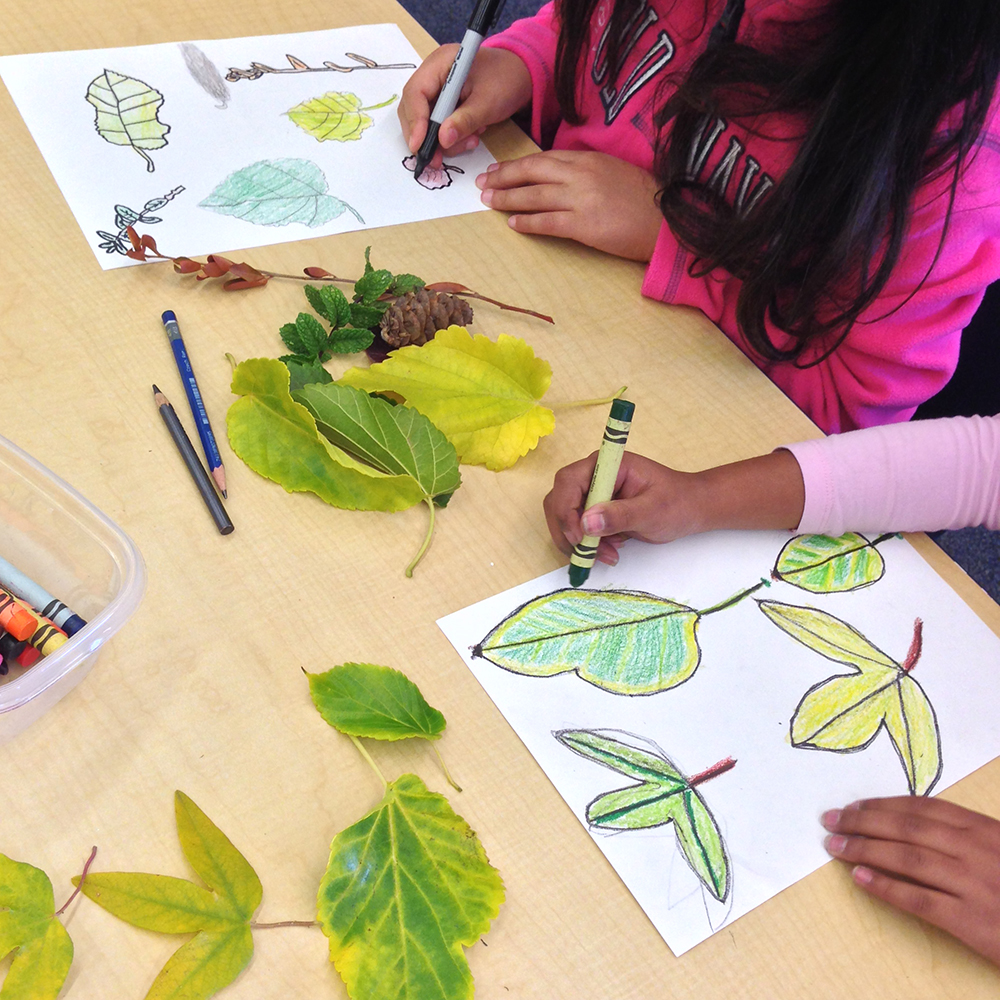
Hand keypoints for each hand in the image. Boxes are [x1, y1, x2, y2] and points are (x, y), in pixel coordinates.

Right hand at [399, 46, 531, 166]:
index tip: (419, 146)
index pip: (416, 92)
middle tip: (436, 160)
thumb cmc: (507, 80)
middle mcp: (433, 74)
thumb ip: (465, 120)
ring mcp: (437, 89)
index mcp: (441, 62)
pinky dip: (450, 137)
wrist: (521, 76)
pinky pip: (437, 125)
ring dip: (442, 140)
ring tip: (470, 141)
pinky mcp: (443, 103)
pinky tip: (469, 137)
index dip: (415, 121)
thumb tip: (442, 139)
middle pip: (413, 108)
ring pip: (424, 121)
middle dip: (424, 136)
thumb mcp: (488, 102)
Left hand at [476, 151, 662, 260]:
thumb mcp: (614, 173)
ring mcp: (581, 199)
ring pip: (535, 196)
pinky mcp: (584, 224)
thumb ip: (587, 173)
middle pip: (533, 171)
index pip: (545, 158)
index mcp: (588, 159)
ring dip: (508, 199)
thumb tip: (560, 179)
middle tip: (483, 183)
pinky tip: (513, 224)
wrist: (666, 220)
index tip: (499, 169)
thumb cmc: (644, 200)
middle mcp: (581, 174)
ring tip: (489, 203)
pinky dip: (528, 222)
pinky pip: (548, 222)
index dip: (518, 165)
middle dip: (504, 177)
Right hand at [543, 452, 705, 565]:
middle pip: (558, 500)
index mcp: (606, 465)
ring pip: (565, 519)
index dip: (566, 510)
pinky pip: (577, 530)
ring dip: (578, 542)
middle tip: (587, 552)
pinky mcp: (595, 512)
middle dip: (568, 530)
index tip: (580, 537)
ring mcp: (593, 494)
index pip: (568, 482)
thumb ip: (620, 515)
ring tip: (607, 555)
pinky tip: (609, 552)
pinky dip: (587, 546)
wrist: (689, 510)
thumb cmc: (677, 502)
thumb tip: (586, 524)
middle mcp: (593, 476)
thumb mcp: (651, 510)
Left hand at [823, 796, 999, 965]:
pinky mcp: (973, 922)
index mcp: (985, 829)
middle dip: (863, 821)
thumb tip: (915, 822)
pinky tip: (860, 879)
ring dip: (864, 849)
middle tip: (831, 820)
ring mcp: (974, 885)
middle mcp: (977, 850)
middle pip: (907, 828)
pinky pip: (920, 900)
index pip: (923, 808)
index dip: (883, 804)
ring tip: (835, 846)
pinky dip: (886, 887)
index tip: (853, 805)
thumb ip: (967, 835)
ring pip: (906, 858)